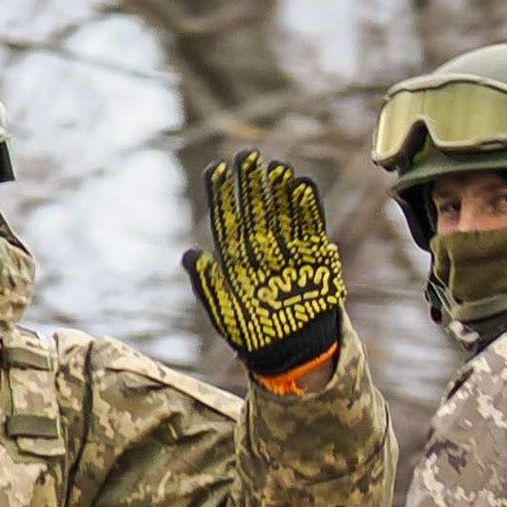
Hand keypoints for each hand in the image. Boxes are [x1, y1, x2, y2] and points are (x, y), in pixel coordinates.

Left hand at [187, 146, 346, 385]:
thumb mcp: (223, 310)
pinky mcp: (315, 255)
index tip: (216, 169)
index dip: (221, 194)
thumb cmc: (252, 334)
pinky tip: (303, 184)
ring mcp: (289, 249)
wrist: (291, 351)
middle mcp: (262, 247)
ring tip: (276, 166)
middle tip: (247, 154)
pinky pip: (311, 225)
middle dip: (250, 182)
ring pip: (283, 211)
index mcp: (236, 257)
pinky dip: (308, 206)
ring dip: (279, 189)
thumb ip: (207, 282)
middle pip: (255, 207)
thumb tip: (191, 254)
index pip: (226, 218)